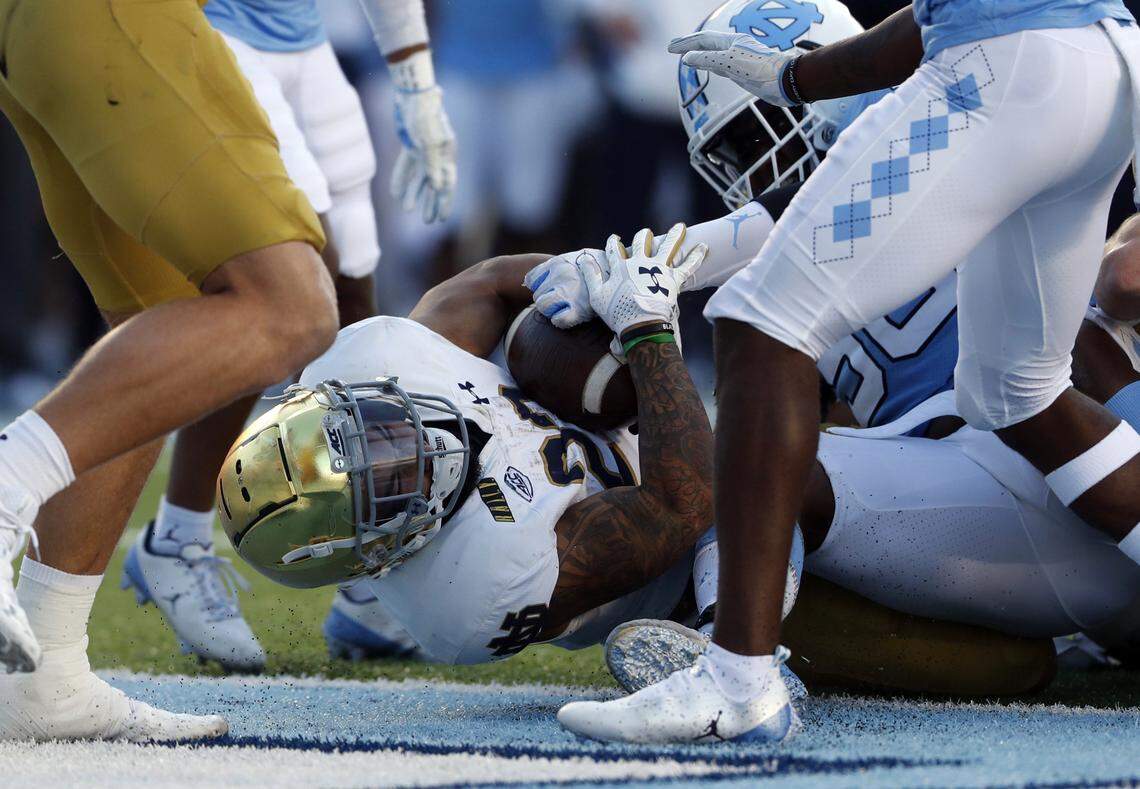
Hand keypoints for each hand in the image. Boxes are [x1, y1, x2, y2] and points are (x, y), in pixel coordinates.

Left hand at [390, 52, 456, 223]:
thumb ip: (433, 167)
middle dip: (432, 203)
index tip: (440, 219)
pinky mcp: (411, 143)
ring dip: (415, 193)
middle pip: (436, 184)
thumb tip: (439, 188)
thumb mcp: (428, 144)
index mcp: (447, 155)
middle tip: (428, 221)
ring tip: (408, 209)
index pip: (448, 184)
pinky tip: (396, 193)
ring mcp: (424, 149)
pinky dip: (402, 179)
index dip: (444, 202)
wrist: (412, 94)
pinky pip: (407, 166)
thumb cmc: (424, 117)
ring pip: (420, 177)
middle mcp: (438, 154)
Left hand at [523, 250, 603, 328]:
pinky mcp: (580, 310)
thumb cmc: (593, 266)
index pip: (531, 280)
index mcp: (558, 263)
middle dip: (546, 297)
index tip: (551, 287)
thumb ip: (550, 267)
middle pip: (537, 294)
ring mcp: (571, 293)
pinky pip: (558, 320)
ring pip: (543, 306)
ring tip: (563, 306)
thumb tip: (527, 282)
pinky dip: (559, 320)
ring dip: (550, 309)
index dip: (539, 285)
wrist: (619, 273)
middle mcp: (562, 276)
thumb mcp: (572, 258)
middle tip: (561, 297)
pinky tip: (566, 316)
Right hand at [578, 224, 706, 339]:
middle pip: (642, 243)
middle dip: (643, 237)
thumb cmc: (617, 313)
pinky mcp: (674, 279)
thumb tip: (583, 259)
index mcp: (621, 267)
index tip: (614, 238)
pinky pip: (688, 265)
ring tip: (680, 226)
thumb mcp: (597, 296)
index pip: (614, 250)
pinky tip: (704, 246)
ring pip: (668, 246)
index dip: (613, 243)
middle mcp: (641, 263)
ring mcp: (659, 269)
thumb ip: (591, 276)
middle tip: (645, 233)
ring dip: (674, 235)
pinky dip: (697, 256)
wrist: (641, 324)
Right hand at [668, 32, 797, 106]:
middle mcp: (735, 48)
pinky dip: (710, 65)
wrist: (785, 81)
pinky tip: (710, 68)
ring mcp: (739, 59)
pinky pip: (722, 65)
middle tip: (673, 47)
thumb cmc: (760, 70)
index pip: (703, 40)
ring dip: (699, 54)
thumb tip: (687, 58)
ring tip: (687, 56)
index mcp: (731, 42)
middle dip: (689, 46)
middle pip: (707, 44)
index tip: (670, 48)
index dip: (685, 43)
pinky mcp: (745, 71)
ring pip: (714, 55)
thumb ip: (707, 60)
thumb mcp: (729, 63)